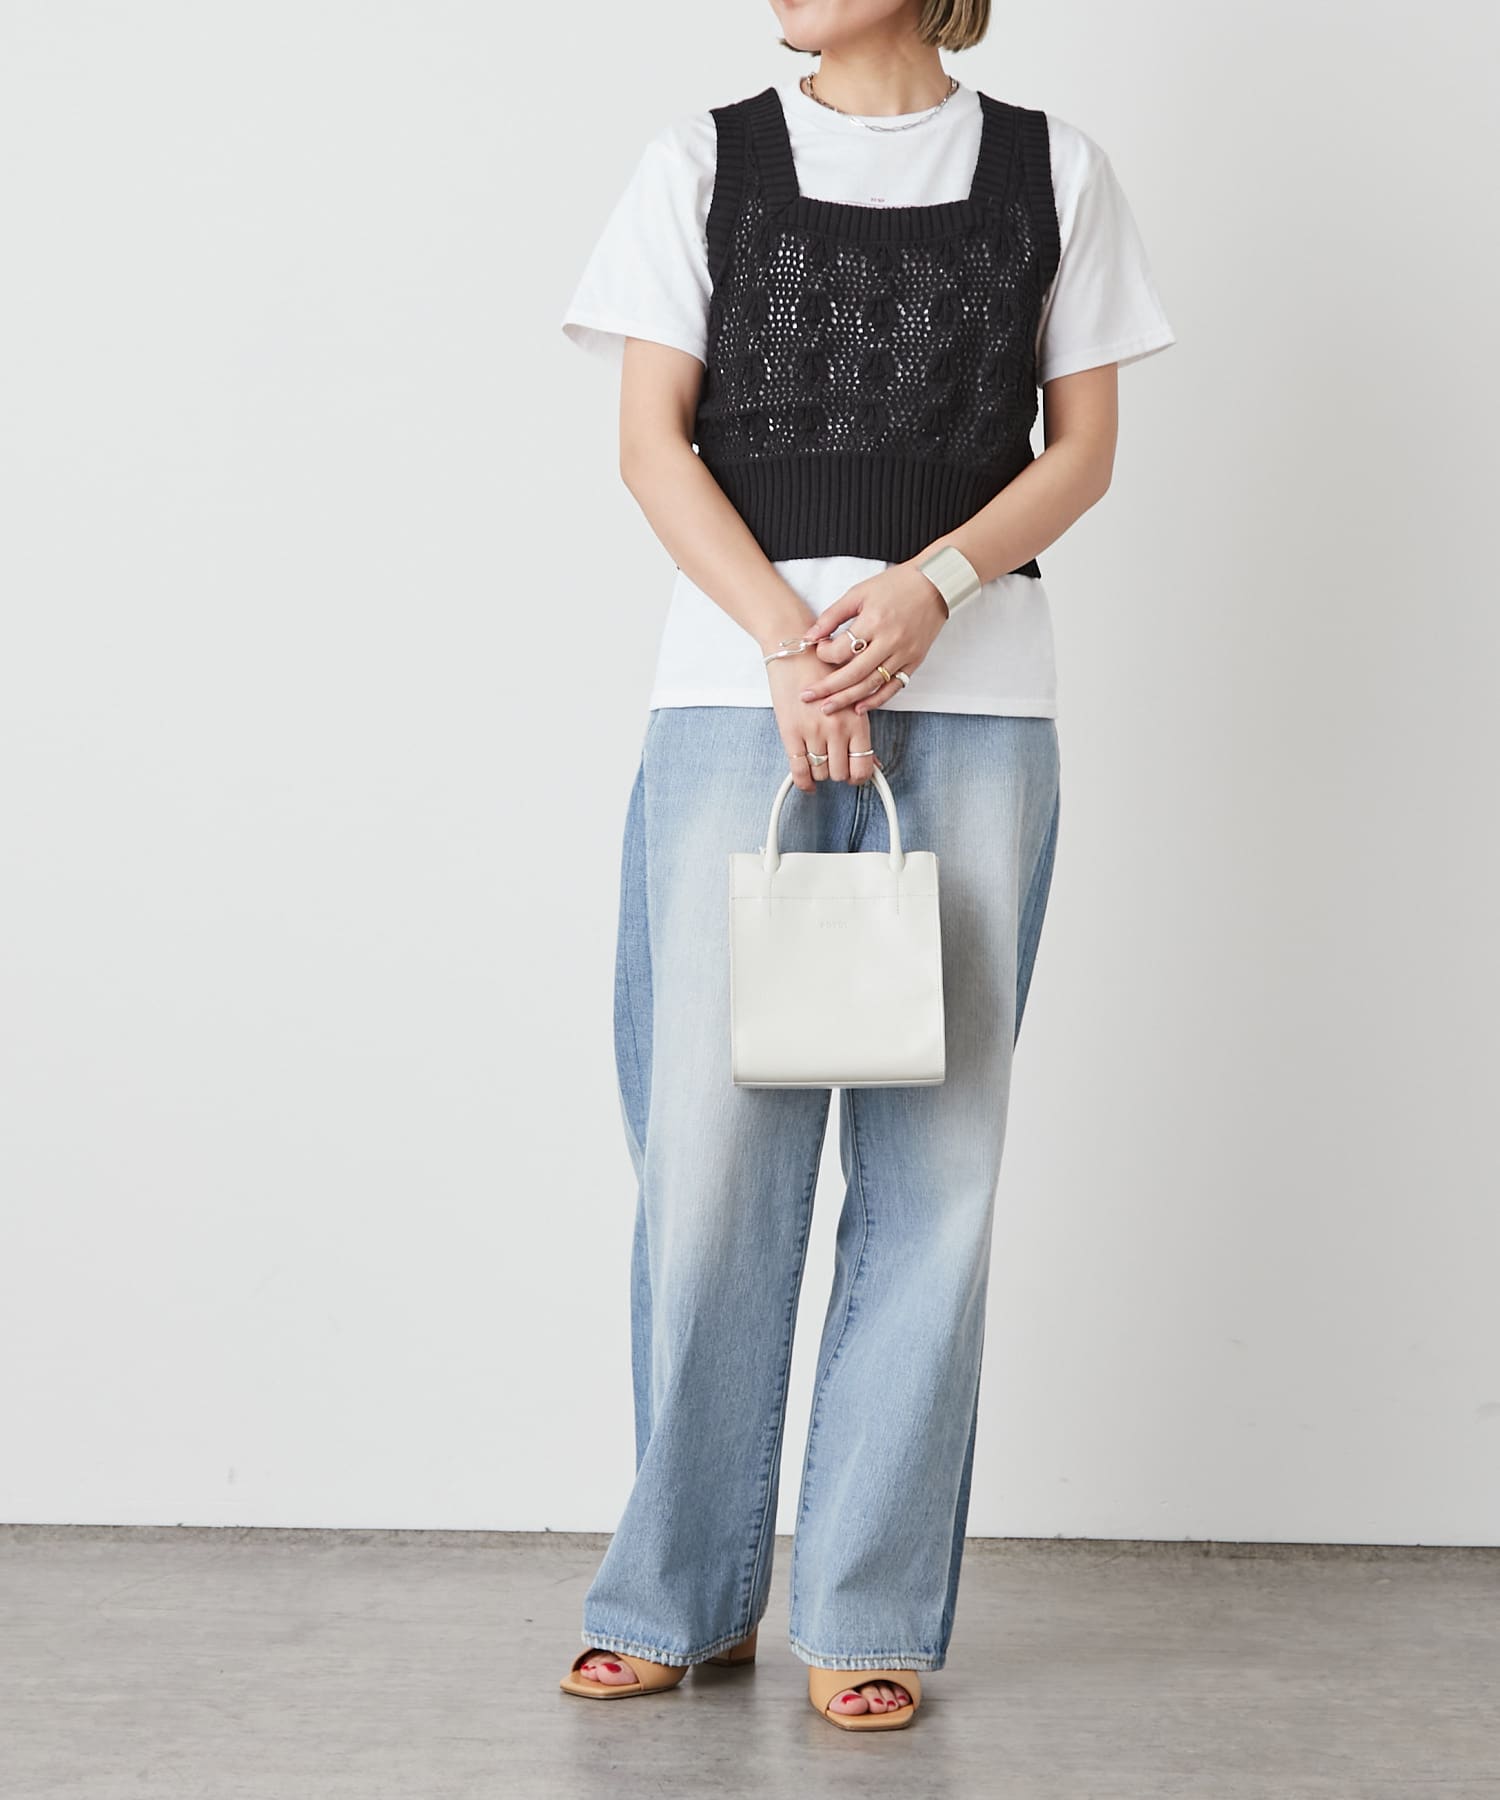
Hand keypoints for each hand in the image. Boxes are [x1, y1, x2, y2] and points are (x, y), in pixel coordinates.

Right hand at [764, 652, 881, 793]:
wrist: (795, 652)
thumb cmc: (823, 670)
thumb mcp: (850, 699)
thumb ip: (861, 732)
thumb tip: (872, 762)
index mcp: (857, 720)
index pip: (863, 765)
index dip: (860, 777)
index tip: (855, 776)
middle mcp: (837, 729)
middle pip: (840, 773)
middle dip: (838, 773)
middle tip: (835, 764)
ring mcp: (813, 732)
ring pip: (821, 773)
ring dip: (820, 772)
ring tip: (819, 762)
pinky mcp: (791, 732)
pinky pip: (798, 770)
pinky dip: (803, 782)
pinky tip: (806, 782)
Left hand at [796, 563, 949, 715]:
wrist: (935, 585)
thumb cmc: (895, 585)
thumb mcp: (859, 593)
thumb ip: (832, 615)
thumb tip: (810, 636)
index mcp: (874, 621)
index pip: (842, 650)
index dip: (825, 654)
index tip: (820, 651)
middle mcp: (890, 641)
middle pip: (853, 673)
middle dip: (827, 688)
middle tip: (808, 696)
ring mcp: (904, 654)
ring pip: (871, 684)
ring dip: (847, 699)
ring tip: (827, 708)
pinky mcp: (914, 662)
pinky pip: (893, 687)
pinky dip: (876, 700)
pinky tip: (858, 708)